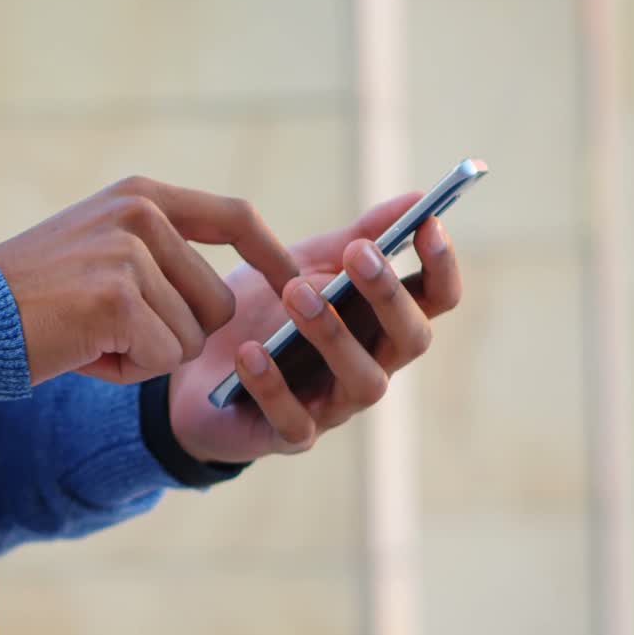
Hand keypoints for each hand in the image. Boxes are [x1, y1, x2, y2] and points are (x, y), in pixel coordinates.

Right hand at [0, 176, 297, 384]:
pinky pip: (161, 358)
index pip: (234, 216)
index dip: (272, 255)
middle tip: (109, 329)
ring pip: (191, 338)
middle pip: (219, 302)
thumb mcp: (100, 250)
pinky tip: (82, 352)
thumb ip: (160, 254)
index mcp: (141, 195)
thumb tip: (233, 296)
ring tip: (90, 336)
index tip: (297, 285)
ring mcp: (129, 252)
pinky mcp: (117, 297)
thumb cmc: (33, 300)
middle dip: (174, 335)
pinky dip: (125, 371)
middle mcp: (140, 213)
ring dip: (146, 355)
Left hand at [168, 193, 462, 463]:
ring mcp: (333, 406)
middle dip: (389, 295)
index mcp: (379, 324)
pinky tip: (250, 352)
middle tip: (357, 254)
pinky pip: (294, 421)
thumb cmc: (259, 314)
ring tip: (294, 292)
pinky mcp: (288, 436)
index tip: (428, 224)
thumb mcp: (300, 265)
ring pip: (364, 383)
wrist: (192, 372)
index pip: (434, 300)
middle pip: (410, 339)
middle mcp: (370, 367)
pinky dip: (272, 385)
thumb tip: (415, 198)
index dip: (441, 266)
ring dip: (333, 335)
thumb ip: (353, 237)